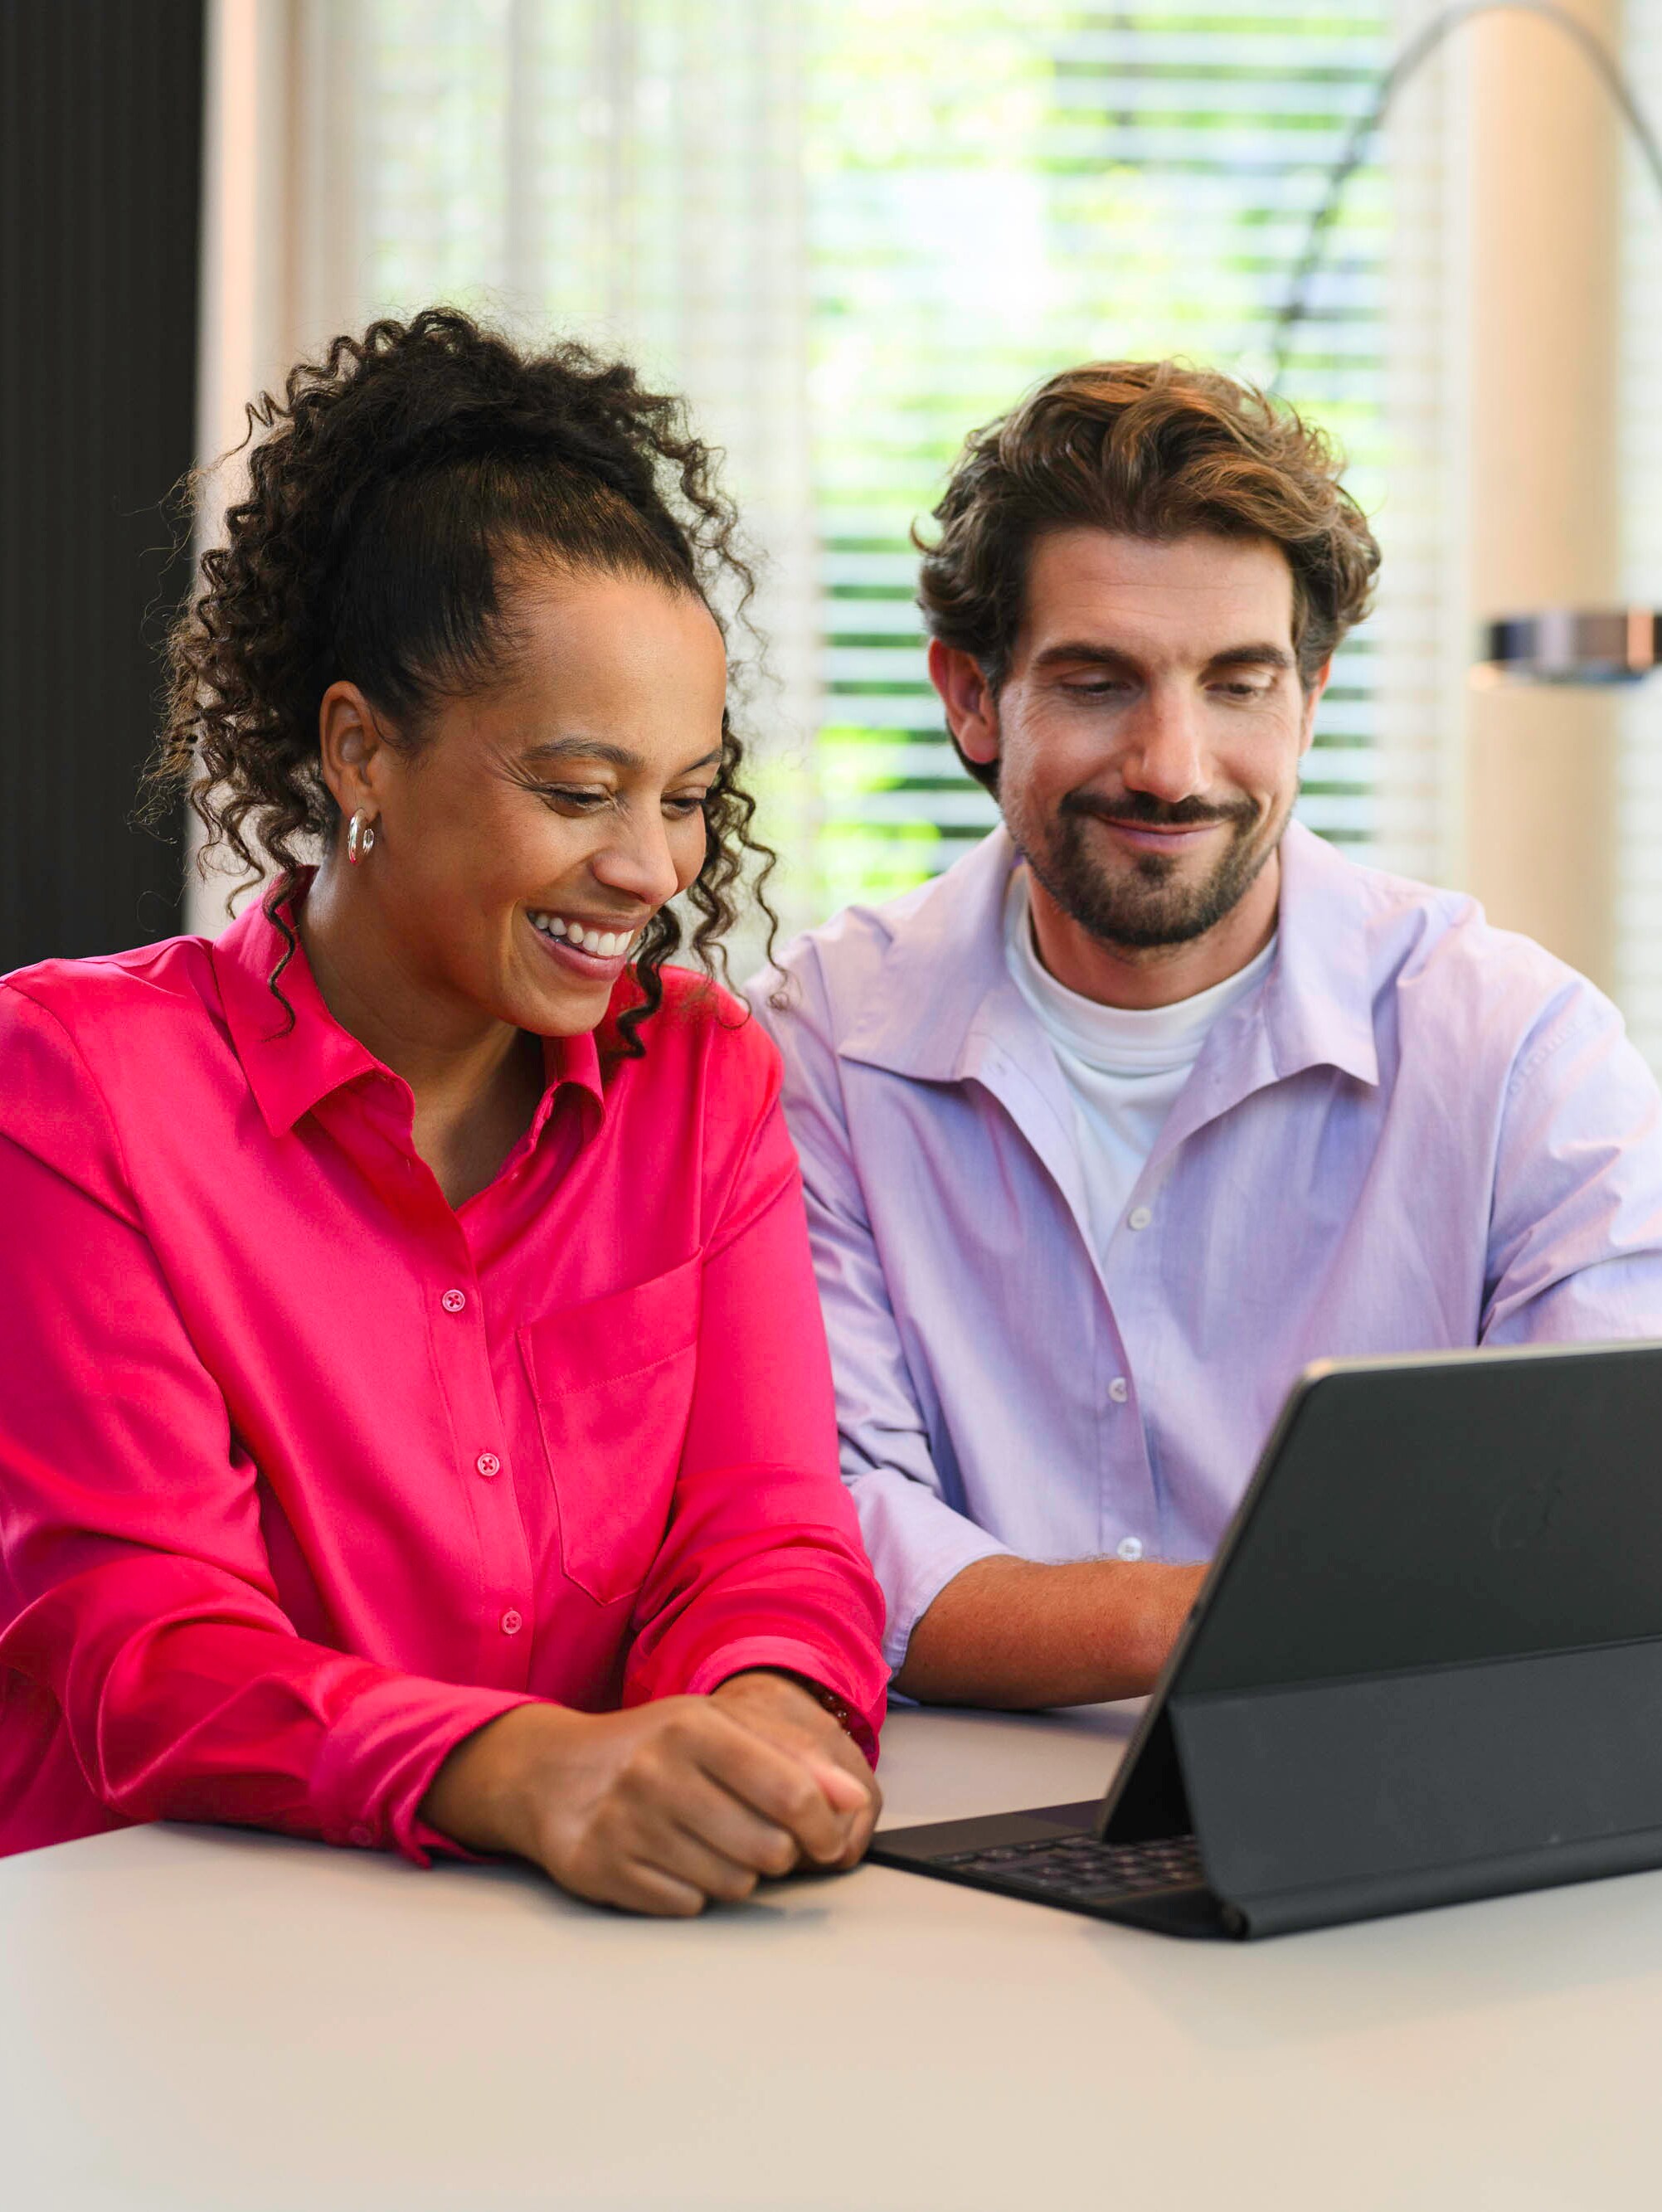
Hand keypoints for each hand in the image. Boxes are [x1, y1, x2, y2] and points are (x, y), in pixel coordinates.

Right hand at [419, 1695, 871, 1916]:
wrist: (553, 1773)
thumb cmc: (651, 1749)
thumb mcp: (717, 1730)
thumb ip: (790, 1760)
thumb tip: (853, 1800)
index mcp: (693, 1727)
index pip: (790, 1792)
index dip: (824, 1827)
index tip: (828, 1841)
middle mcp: (657, 1772)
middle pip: (768, 1849)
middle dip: (777, 1854)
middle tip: (758, 1838)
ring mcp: (626, 1823)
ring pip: (732, 1886)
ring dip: (736, 1875)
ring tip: (709, 1843)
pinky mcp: (603, 1870)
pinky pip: (687, 1905)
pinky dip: (692, 1891)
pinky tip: (672, 1860)